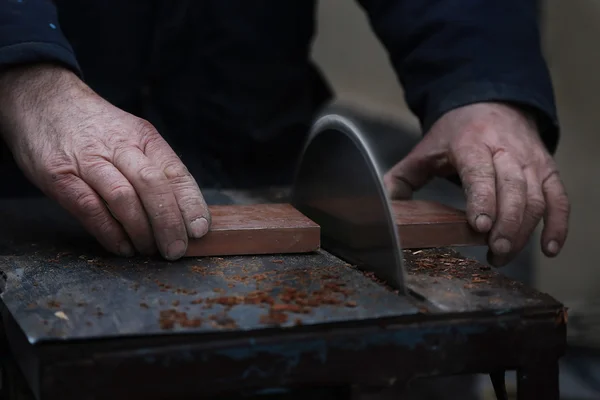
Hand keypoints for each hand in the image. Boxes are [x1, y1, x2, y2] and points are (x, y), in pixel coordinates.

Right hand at [0, 64, 210, 259]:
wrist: (42, 99)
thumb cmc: (96, 127)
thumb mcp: (132, 135)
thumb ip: (154, 167)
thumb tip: (184, 211)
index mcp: (144, 137)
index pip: (176, 172)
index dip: (190, 204)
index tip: (200, 230)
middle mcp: (118, 146)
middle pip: (152, 186)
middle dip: (169, 223)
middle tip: (176, 250)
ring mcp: (87, 160)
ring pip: (123, 198)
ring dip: (141, 231)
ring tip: (151, 251)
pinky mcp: (58, 176)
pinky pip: (89, 208)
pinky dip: (110, 232)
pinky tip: (123, 247)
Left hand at [384, 102, 569, 265]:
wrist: (492, 103)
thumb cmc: (455, 134)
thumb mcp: (426, 149)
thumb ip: (403, 177)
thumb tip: (384, 206)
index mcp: (471, 142)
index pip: (480, 172)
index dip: (482, 199)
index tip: (478, 226)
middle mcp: (506, 149)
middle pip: (513, 188)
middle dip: (506, 224)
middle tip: (494, 252)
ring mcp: (530, 160)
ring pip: (536, 197)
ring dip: (525, 230)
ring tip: (503, 254)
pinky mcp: (547, 170)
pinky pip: (559, 198)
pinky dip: (558, 224)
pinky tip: (549, 248)